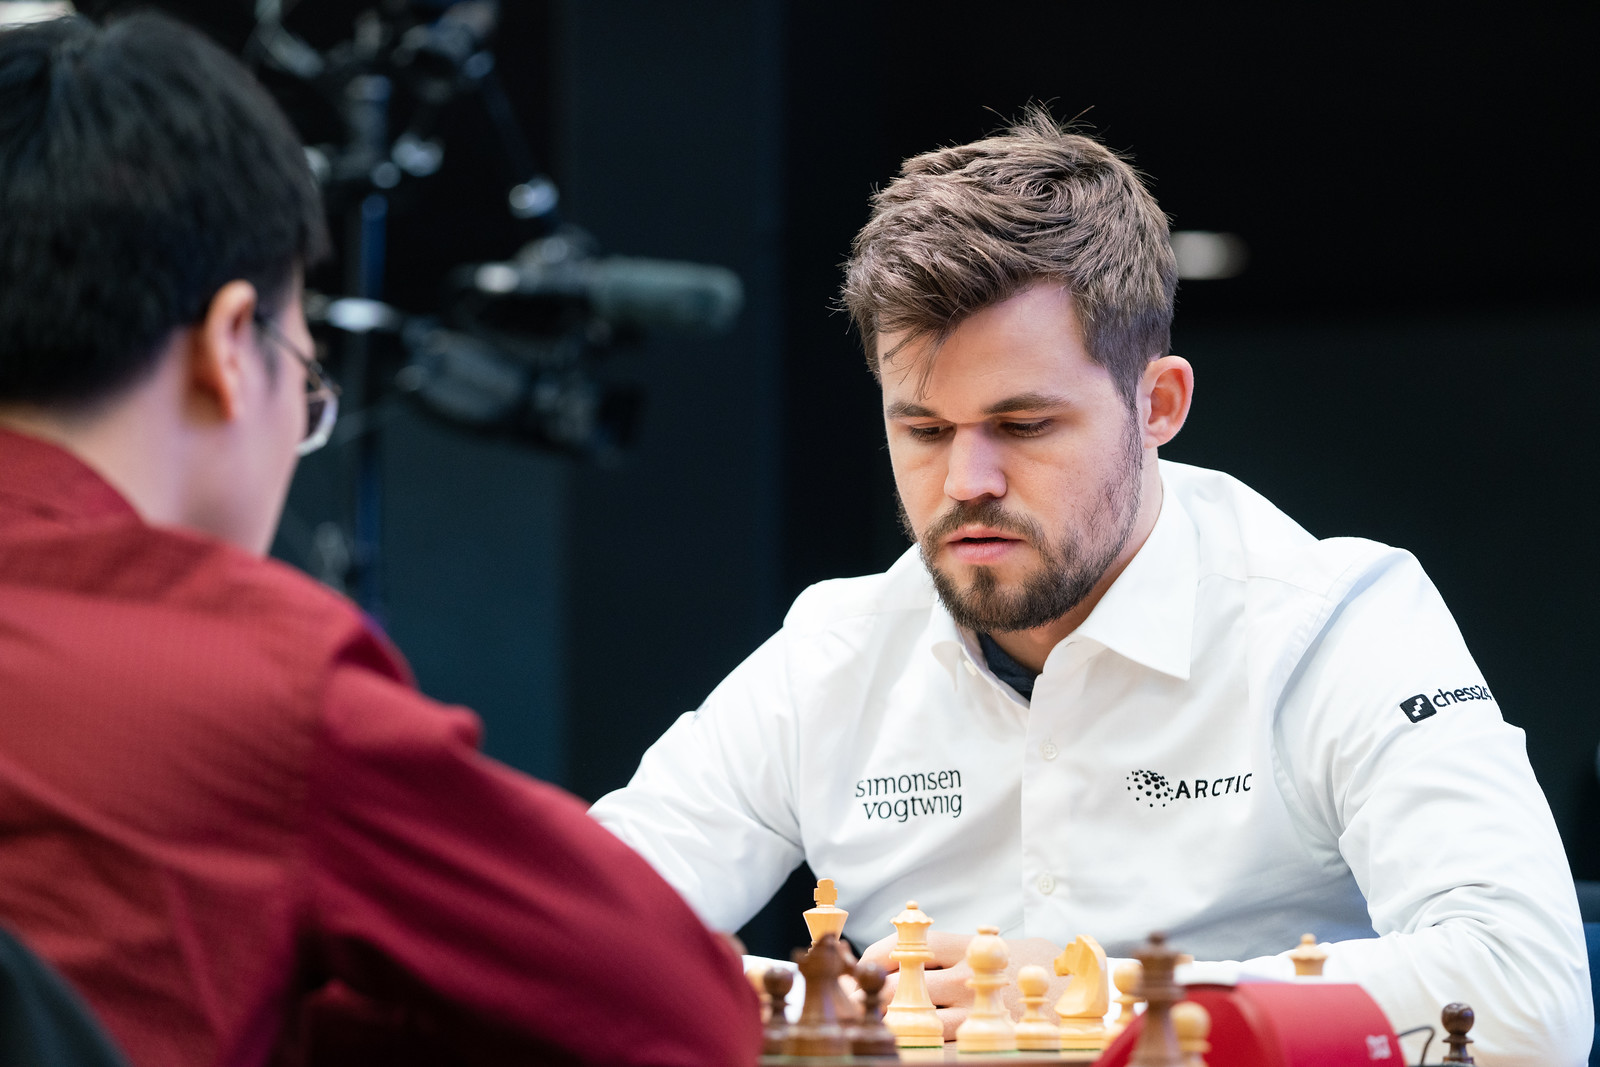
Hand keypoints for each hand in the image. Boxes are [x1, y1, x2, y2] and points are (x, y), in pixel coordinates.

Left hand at [858, 932, 1066, 1038]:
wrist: (1051, 978)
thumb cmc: (1000, 960)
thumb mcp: (968, 943)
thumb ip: (932, 950)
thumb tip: (879, 959)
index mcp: (954, 943)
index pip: (898, 948)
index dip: (870, 961)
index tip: (854, 970)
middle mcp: (962, 970)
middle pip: (902, 983)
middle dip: (872, 993)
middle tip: (853, 1001)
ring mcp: (972, 1002)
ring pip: (917, 1013)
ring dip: (891, 1018)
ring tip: (873, 1020)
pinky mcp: (980, 1027)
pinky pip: (938, 1035)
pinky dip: (917, 1034)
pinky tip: (907, 1033)